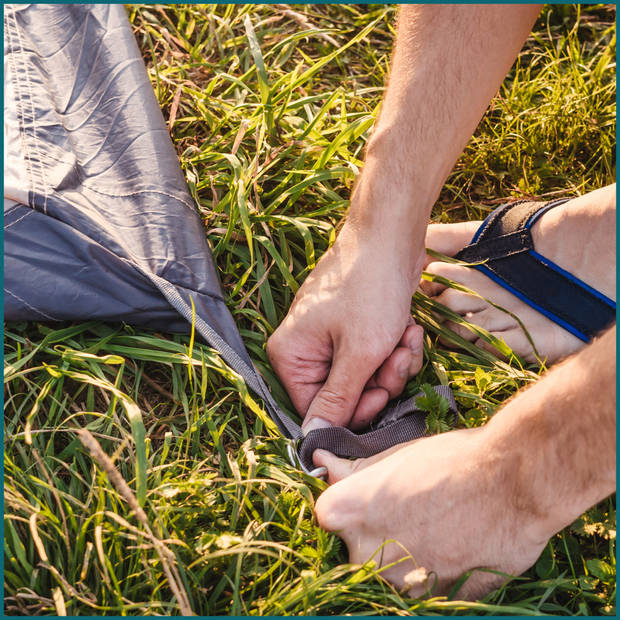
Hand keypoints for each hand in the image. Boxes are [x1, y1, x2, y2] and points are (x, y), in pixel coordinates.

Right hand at [267, 223, 424, 431]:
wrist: (392, 237)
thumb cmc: (370, 287)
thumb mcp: (358, 352)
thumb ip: (337, 399)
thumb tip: (313, 437)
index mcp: (292, 355)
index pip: (315, 409)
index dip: (353, 411)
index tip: (382, 395)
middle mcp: (305, 349)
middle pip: (345, 395)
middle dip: (380, 382)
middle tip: (397, 357)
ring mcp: (330, 339)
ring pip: (366, 379)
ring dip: (393, 364)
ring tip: (406, 336)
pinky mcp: (353, 330)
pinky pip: (374, 359)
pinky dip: (394, 348)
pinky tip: (408, 329)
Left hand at [313, 427, 549, 599]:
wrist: (514, 481)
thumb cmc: (453, 459)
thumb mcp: (396, 456)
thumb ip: (354, 470)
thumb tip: (321, 463)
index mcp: (348, 512)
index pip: (327, 516)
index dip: (348, 508)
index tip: (366, 501)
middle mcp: (365, 553)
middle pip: (356, 548)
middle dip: (375, 533)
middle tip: (411, 511)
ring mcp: (399, 583)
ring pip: (389, 572)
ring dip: (405, 554)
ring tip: (439, 525)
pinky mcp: (434, 599)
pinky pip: (421, 588)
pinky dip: (432, 572)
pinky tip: (455, 545)